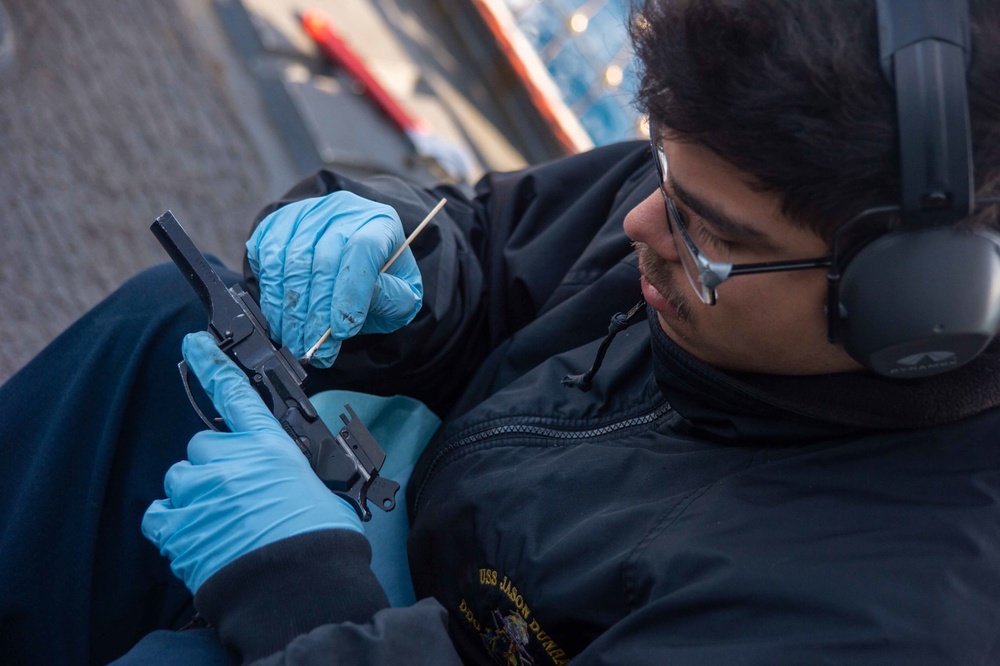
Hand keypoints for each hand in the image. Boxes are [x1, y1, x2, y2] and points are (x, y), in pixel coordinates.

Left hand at [142, 332, 361, 592]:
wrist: (299, 584)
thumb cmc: (320, 539)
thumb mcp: (319, 488)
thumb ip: (289, 472)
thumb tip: (284, 481)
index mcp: (270, 445)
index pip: (235, 393)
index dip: (212, 363)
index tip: (195, 342)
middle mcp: (231, 460)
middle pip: (202, 446)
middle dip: (214, 467)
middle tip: (237, 497)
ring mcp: (200, 491)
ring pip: (179, 479)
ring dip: (194, 496)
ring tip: (222, 524)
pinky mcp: (178, 526)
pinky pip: (158, 514)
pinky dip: (172, 523)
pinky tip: (198, 537)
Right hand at [246, 191, 422, 366]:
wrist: (353, 252)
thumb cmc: (379, 278)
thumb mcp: (400, 293)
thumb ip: (390, 301)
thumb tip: (349, 316)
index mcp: (381, 224)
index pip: (364, 250)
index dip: (350, 293)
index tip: (341, 332)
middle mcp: (343, 211)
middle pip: (323, 261)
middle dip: (315, 313)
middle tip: (311, 349)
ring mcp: (307, 214)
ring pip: (291, 262)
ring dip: (290, 310)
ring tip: (294, 340)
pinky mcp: (278, 223)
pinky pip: (267, 258)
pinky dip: (271, 294)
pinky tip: (279, 318)